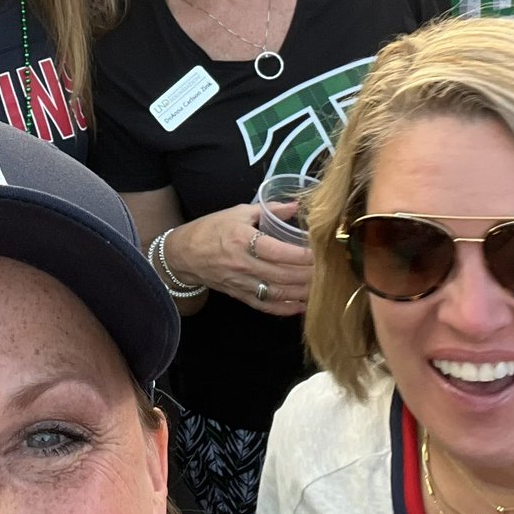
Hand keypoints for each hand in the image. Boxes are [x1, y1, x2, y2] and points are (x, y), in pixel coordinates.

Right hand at [164, 205, 312, 315]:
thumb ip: (269, 210)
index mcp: (242, 240)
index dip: (303, 254)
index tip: (323, 251)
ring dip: (302, 293)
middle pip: (283, 275)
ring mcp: (242, 283)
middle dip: (309, 275)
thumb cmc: (211, 229)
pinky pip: (266, 306)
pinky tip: (303, 306)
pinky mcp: (240, 296)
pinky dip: (286, 308)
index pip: (279, 251)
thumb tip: (296, 205)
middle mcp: (243, 265)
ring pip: (278, 293)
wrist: (183, 255)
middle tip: (331, 270)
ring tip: (323, 288)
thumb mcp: (238, 212)